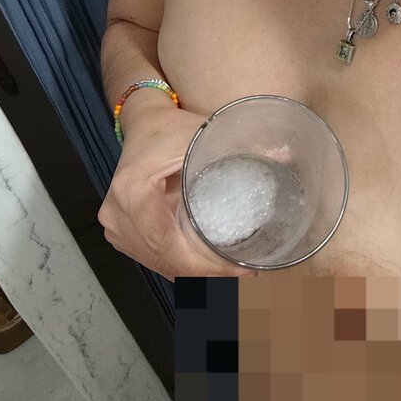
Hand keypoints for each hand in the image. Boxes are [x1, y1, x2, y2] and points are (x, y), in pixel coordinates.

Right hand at [98, 101, 256, 279]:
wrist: (143, 122)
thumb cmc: (170, 127)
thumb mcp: (204, 132)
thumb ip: (243, 144)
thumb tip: (285, 155)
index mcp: (133, 192)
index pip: (169, 246)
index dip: (207, 267)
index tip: (240, 272)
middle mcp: (117, 214)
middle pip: (165, 261)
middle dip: (206, 276)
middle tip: (244, 278)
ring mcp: (115, 225)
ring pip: (158, 264)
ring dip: (194, 276)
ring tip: (232, 277)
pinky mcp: (120, 231)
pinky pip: (152, 257)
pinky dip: (180, 266)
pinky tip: (208, 270)